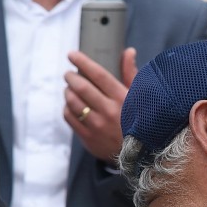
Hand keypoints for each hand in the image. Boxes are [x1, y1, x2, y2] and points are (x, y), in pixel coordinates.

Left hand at [63, 48, 138, 163]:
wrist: (139, 155)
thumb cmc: (138, 121)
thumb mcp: (139, 98)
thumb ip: (131, 73)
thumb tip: (128, 51)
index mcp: (122, 99)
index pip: (98, 75)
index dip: (83, 62)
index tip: (72, 55)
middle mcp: (109, 111)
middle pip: (81, 87)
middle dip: (71, 77)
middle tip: (69, 74)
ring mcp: (97, 126)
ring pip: (72, 102)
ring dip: (67, 91)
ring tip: (69, 89)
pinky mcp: (88, 138)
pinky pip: (69, 117)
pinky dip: (67, 108)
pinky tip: (71, 105)